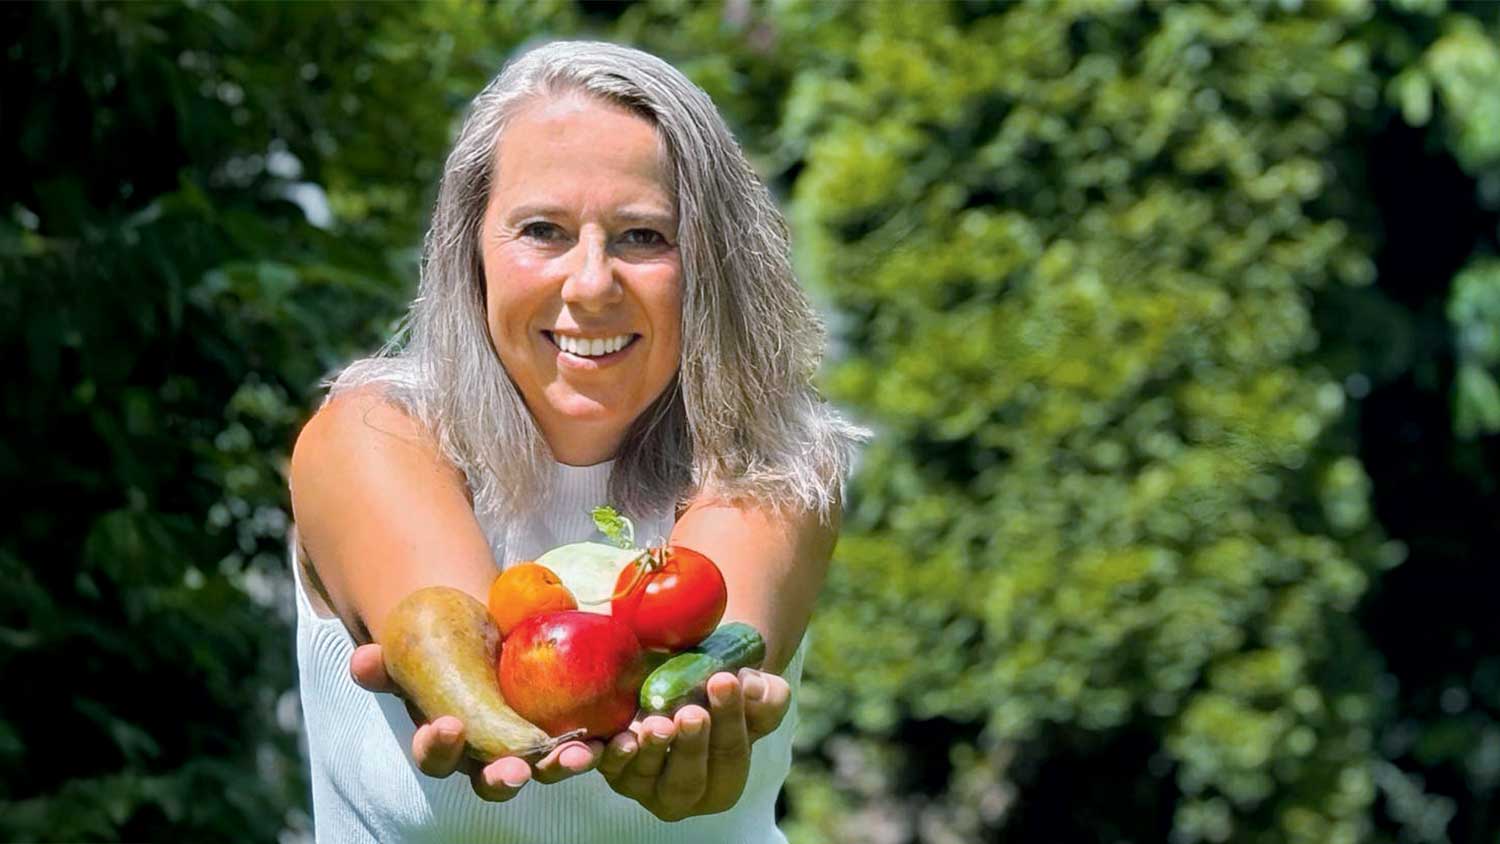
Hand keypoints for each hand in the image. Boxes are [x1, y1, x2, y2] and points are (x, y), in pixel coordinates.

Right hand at [348, 642, 603, 800]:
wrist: (490, 629)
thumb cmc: (444, 646)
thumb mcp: (413, 650)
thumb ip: (386, 661)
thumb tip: (362, 659)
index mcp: (447, 742)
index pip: (437, 756)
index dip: (440, 746)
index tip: (448, 726)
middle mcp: (488, 757)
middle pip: (494, 781)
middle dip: (505, 778)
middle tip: (517, 772)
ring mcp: (532, 750)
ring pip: (545, 771)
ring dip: (562, 767)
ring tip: (580, 756)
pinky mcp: (569, 733)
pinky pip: (586, 745)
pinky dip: (605, 744)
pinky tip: (619, 735)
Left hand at [596, 668, 791, 821]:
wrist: (676, 683)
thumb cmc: (718, 694)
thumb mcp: (751, 692)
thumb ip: (765, 695)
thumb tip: (749, 687)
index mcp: (724, 782)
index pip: (731, 756)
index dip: (731, 720)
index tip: (725, 680)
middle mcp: (685, 795)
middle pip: (689, 781)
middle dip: (691, 748)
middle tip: (692, 714)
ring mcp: (645, 786)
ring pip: (647, 779)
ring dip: (652, 751)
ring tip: (657, 723)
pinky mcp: (614, 771)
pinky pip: (610, 770)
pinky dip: (612, 757)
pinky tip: (617, 740)